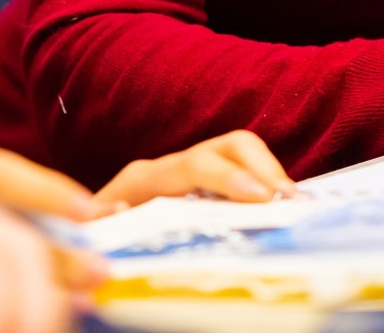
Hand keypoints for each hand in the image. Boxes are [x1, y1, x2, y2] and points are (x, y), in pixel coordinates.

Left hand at [90, 130, 295, 213]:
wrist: (88, 231)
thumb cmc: (91, 236)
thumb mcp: (89, 230)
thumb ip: (97, 219)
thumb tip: (117, 210)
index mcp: (145, 177)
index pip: (195, 164)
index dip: (228, 178)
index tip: (260, 198)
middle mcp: (175, 168)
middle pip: (231, 146)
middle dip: (265, 167)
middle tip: (290, 202)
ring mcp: (196, 175)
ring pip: (245, 156)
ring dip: (272, 176)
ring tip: (295, 207)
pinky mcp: (210, 189)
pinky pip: (248, 176)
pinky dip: (269, 188)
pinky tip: (286, 212)